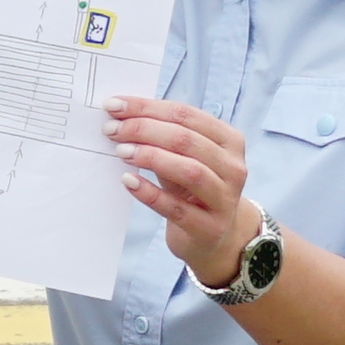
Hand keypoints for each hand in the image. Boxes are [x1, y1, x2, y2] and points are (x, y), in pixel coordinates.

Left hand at [104, 96, 253, 286]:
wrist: (214, 238)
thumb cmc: (192, 189)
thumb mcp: (183, 158)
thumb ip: (162, 136)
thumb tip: (120, 114)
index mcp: (229, 140)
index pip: (186, 115)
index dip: (147, 107)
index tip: (114, 106)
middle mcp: (233, 168)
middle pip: (186, 140)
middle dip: (144, 129)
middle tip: (112, 130)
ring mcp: (224, 200)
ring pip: (189, 171)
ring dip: (151, 157)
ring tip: (121, 151)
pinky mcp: (208, 229)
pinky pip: (177, 208)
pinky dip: (150, 193)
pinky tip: (129, 181)